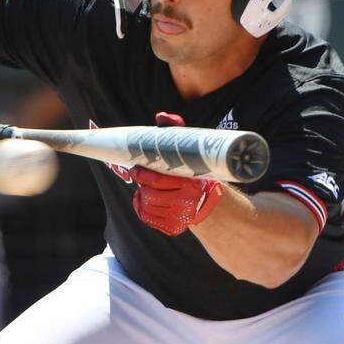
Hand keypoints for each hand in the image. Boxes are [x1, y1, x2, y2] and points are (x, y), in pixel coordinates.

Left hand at [130, 112, 223, 236]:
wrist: (206, 201)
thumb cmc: (193, 172)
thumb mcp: (188, 152)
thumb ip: (176, 132)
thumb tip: (161, 116)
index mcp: (191, 183)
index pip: (159, 181)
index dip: (144, 175)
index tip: (137, 167)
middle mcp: (187, 202)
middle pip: (150, 194)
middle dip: (142, 183)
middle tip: (138, 173)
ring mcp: (180, 217)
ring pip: (147, 205)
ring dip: (142, 195)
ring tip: (146, 187)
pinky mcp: (173, 227)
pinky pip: (147, 217)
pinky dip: (142, 208)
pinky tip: (145, 200)